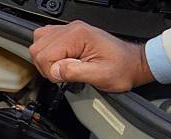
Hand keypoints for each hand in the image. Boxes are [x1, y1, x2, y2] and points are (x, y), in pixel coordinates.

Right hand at [30, 20, 153, 91]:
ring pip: (38, 41)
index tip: (63, 77)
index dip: (51, 71)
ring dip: (45, 59)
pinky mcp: (69, 35)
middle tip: (62, 74)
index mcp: (78, 36)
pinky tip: (59, 61)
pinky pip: (45, 39)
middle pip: (37, 47)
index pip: (45, 54)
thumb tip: (54, 71)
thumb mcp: (100, 76)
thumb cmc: (121, 69)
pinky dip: (47, 52)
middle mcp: (72, 29)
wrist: (132, 63)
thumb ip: (75, 72)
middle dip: (46, 66)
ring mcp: (70, 30)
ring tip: (61, 67)